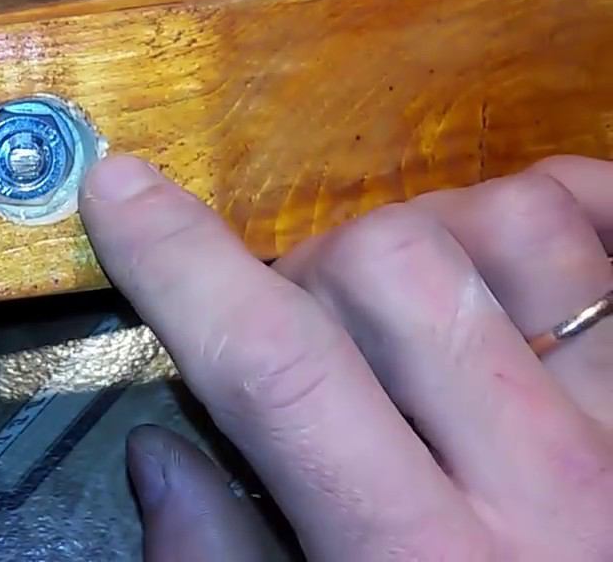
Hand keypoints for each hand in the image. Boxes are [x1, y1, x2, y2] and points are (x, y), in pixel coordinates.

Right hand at [81, 155, 612, 559]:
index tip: (118, 189)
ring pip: (512, 222)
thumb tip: (161, 453)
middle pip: (389, 267)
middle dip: (313, 269)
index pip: (275, 369)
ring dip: (433, 235)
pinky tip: (513, 252)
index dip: (182, 265)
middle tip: (309, 329)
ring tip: (417, 301)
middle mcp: (541, 486)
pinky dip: (558, 206)